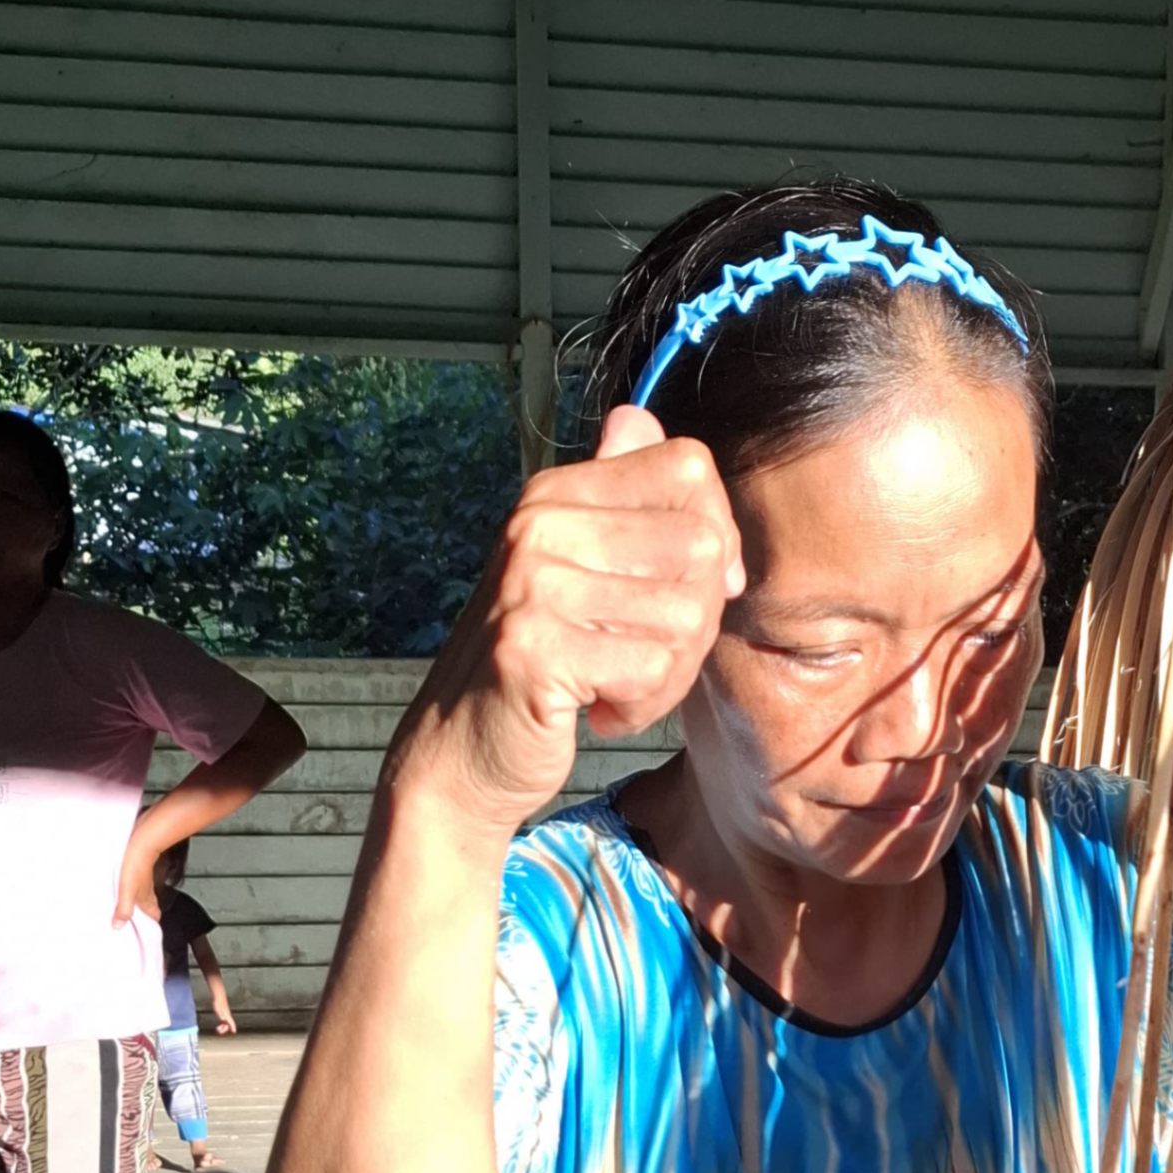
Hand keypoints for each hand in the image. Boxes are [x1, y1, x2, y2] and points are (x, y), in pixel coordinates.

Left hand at [114, 828, 161, 926]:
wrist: (142, 842)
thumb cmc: (136, 865)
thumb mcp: (127, 892)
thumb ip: (123, 910)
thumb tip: (118, 926)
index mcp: (146, 900)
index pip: (154, 917)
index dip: (150, 926)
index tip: (141, 934)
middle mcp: (147, 892)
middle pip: (148, 908)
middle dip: (140, 916)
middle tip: (128, 923)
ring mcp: (143, 882)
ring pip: (141, 897)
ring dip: (134, 903)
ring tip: (121, 908)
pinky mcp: (138, 872)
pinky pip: (136, 886)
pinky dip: (130, 890)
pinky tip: (120, 888)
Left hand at [213, 1005, 237, 1035]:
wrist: (219, 997)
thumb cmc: (219, 1003)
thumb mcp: (218, 1010)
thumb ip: (221, 1015)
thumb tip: (223, 1019)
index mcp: (227, 1016)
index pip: (231, 1023)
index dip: (233, 1027)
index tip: (234, 1032)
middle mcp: (227, 1017)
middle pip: (228, 1026)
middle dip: (224, 1029)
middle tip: (218, 1030)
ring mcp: (226, 1016)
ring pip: (226, 1025)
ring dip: (223, 1028)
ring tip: (217, 1029)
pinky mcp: (223, 1015)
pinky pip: (224, 1023)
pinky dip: (222, 1026)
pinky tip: (218, 1027)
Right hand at [390, 404, 744, 838]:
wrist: (457, 755)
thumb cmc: (536, 665)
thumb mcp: (572, 569)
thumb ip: (612, 497)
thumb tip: (637, 417)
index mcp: (553, 495)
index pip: (687, 466)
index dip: (716, 531)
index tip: (688, 588)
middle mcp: (539, 526)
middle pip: (700, 544)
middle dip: (696, 620)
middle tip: (643, 656)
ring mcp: (532, 586)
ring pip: (686, 615)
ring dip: (669, 673)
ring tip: (615, 685)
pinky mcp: (535, 649)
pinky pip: (653, 668)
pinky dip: (640, 706)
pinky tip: (597, 710)